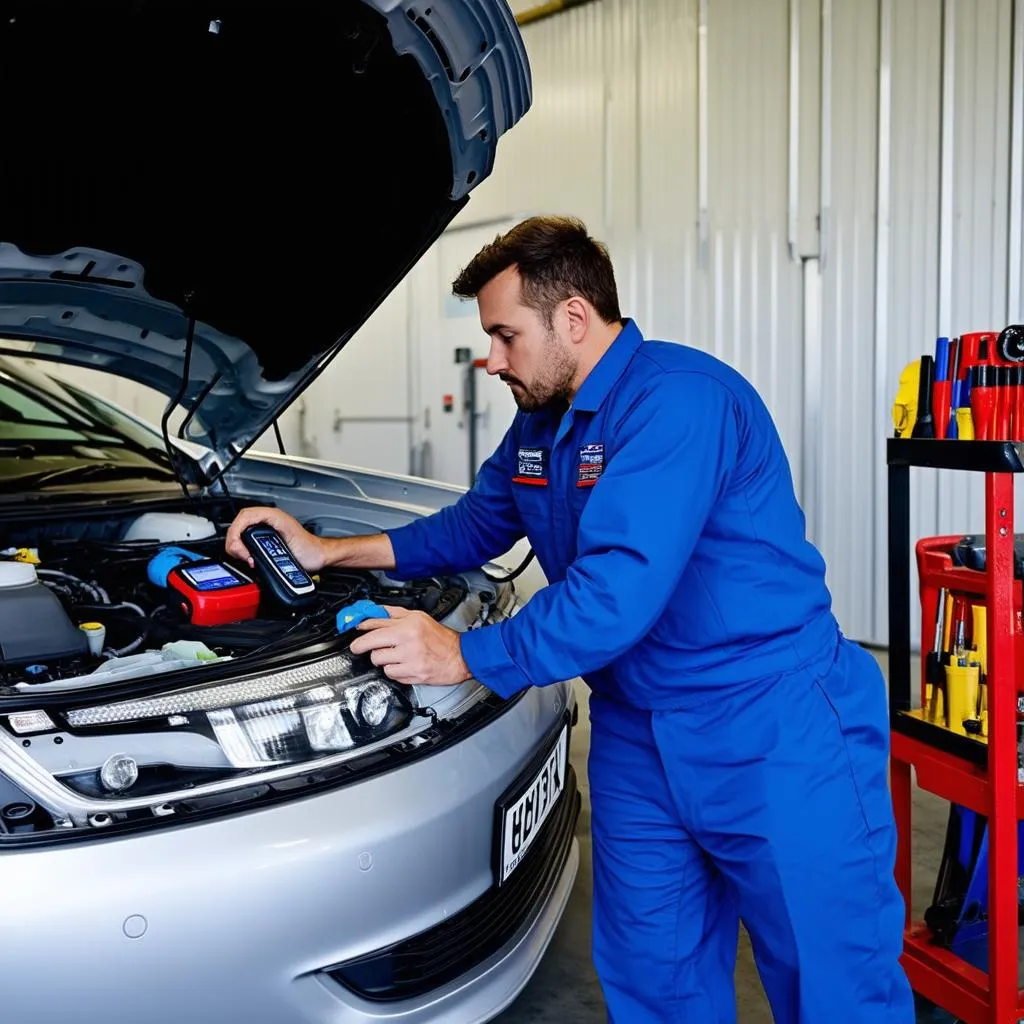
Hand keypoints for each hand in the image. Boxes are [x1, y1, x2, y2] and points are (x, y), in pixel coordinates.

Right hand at [224, 506, 326, 572]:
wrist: (319, 555)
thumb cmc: (310, 549)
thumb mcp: (290, 545)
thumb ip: (270, 544)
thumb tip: (252, 548)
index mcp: (272, 516)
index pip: (243, 517)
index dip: (236, 535)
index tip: (241, 551)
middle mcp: (267, 519)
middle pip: (237, 525)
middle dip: (235, 543)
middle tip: (245, 557)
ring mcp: (265, 527)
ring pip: (239, 532)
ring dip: (238, 548)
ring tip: (248, 558)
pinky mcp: (264, 537)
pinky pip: (245, 539)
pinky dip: (242, 550)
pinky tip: (250, 558)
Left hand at [349, 606, 472, 686]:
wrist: (460, 657)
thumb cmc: (441, 638)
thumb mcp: (419, 617)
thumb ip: (395, 614)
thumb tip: (374, 613)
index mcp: (409, 625)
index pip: (376, 623)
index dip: (361, 627)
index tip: (355, 630)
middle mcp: (409, 641)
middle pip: (372, 644)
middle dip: (361, 646)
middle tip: (358, 647)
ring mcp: (410, 659)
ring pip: (379, 661)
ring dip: (382, 659)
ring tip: (393, 655)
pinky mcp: (413, 675)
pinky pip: (391, 674)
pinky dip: (393, 671)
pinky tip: (402, 665)